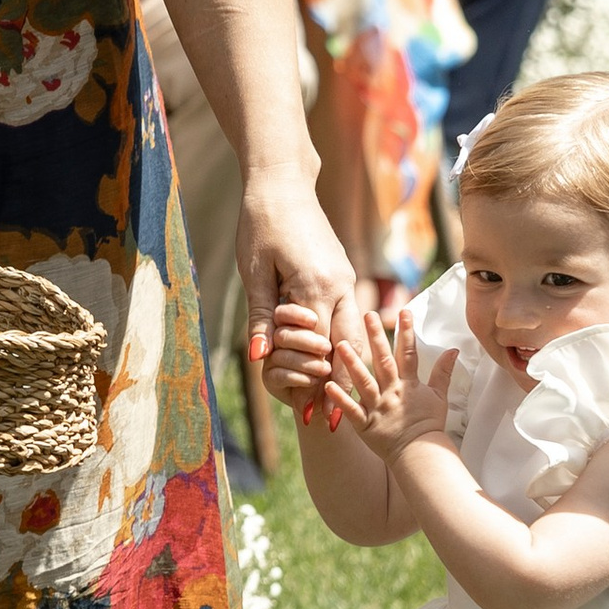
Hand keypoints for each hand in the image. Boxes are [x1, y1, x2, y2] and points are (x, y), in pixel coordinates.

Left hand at [240, 172, 365, 418]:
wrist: (282, 183)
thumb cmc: (262, 222)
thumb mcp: (254, 272)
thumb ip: (261, 317)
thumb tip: (259, 358)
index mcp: (318, 285)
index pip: (323, 347)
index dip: (319, 385)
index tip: (315, 418)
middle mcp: (340, 284)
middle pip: (347, 346)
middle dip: (341, 385)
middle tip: (333, 425)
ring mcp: (345, 278)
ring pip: (353, 332)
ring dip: (345, 366)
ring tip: (338, 401)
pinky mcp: (341, 273)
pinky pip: (347, 314)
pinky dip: (343, 341)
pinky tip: (335, 363)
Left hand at [330, 310, 456, 464]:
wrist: (420, 454)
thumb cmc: (429, 425)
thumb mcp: (440, 396)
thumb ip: (443, 372)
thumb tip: (454, 349)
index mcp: (409, 385)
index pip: (409, 354)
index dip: (407, 332)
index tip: (404, 311)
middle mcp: (392, 393)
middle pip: (383, 361)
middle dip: (376, 337)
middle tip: (368, 314)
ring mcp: (378, 408)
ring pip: (364, 382)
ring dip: (352, 363)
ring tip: (340, 344)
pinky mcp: (365, 424)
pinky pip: (350, 410)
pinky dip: (340, 399)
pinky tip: (328, 384)